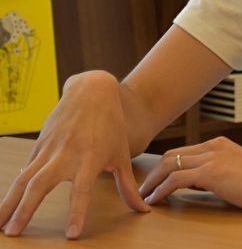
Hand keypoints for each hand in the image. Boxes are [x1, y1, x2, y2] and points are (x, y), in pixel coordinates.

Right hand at [0, 71, 148, 238]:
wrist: (93, 91)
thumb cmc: (111, 125)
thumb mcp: (122, 155)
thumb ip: (128, 186)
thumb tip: (143, 210)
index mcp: (91, 158)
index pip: (82, 189)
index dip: (77, 212)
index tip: (71, 234)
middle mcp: (67, 154)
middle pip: (42, 184)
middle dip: (25, 210)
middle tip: (12, 233)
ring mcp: (50, 148)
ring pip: (24, 178)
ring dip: (9, 202)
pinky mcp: (39, 144)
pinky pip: (24, 169)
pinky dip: (13, 188)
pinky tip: (5, 205)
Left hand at [140, 136, 241, 211]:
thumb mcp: (239, 172)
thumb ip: (219, 172)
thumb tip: (200, 184)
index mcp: (220, 145)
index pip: (184, 152)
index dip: (165, 167)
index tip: (155, 181)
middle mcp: (213, 146)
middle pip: (171, 155)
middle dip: (153, 172)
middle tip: (142, 189)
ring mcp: (212, 157)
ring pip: (170, 164)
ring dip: (152, 181)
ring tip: (142, 196)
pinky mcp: (212, 172)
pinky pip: (177, 179)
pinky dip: (161, 189)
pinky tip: (155, 201)